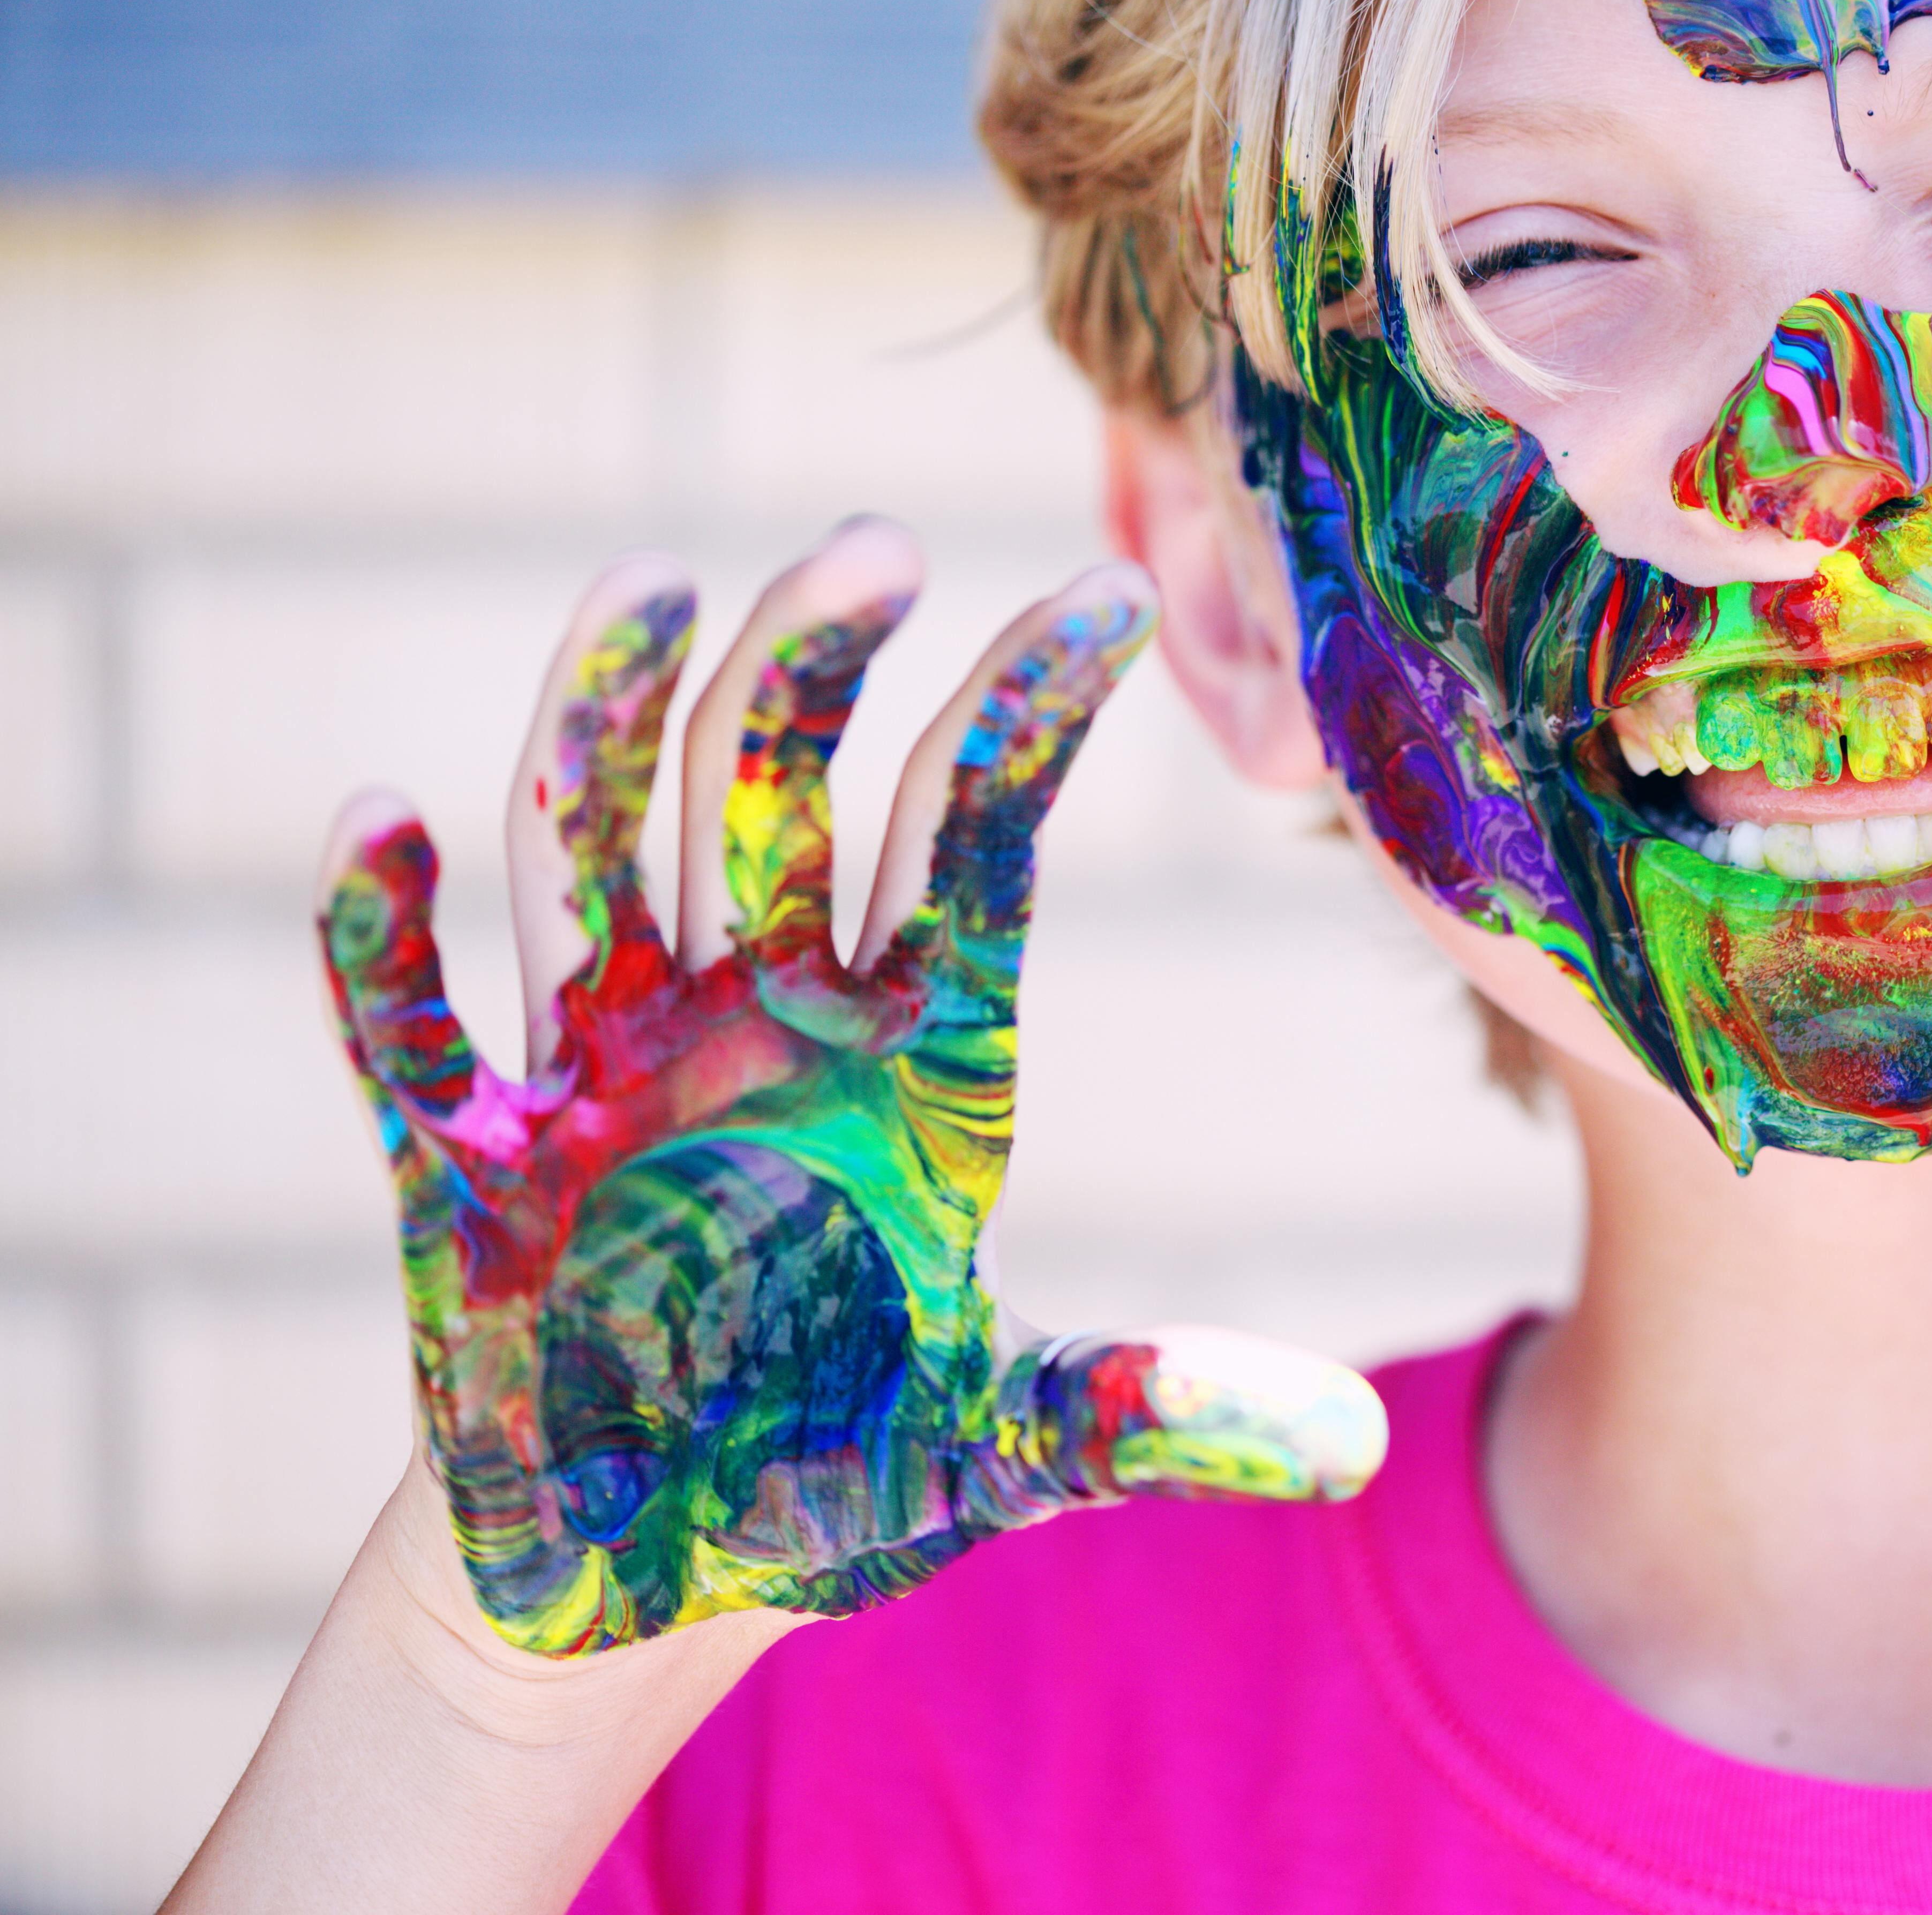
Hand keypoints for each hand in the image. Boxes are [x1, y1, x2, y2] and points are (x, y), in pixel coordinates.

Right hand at [317, 520, 1384, 1655]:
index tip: (1111, 597)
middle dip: (811, 675)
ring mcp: (602, 1082)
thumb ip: (1138, 1413)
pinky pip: (410, 1027)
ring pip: (596, 854)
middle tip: (876, 547)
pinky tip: (377, 822)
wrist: (643, 1590)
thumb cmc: (822, 1485)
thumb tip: (1349, 1444)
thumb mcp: (996, 1447)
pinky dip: (382, 937)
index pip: (967, 847)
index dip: (1026, 722)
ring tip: (652, 577)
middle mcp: (751, 1030)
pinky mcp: (466, 1168)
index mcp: (900, 1065)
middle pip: (773, 804)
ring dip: (609, 724)